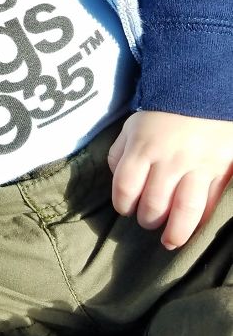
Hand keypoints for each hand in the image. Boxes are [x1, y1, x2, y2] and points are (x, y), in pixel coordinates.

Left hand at [108, 111, 232, 248]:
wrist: (201, 94)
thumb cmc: (162, 115)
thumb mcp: (132, 126)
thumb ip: (120, 152)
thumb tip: (116, 178)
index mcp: (143, 147)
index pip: (126, 188)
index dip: (122, 204)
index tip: (124, 208)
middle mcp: (169, 159)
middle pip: (154, 204)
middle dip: (147, 219)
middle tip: (147, 221)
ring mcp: (197, 167)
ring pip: (184, 211)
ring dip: (174, 232)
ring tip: (168, 241)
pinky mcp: (220, 171)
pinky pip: (210, 204)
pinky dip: (200, 222)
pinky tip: (192, 229)